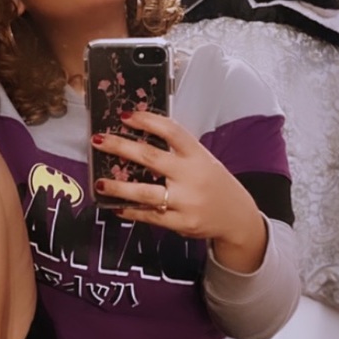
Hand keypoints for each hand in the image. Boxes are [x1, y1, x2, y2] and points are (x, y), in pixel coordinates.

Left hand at [91, 111, 267, 271]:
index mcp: (198, 155)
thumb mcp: (203, 160)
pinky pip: (150, 216)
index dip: (147, 120)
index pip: (172, 131)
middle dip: (121, 147)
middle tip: (99, 140)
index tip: (125, 115)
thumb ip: (178, 151)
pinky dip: (131, 211)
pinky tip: (116, 205)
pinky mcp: (182, 223)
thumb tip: (140, 135)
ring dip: (119, 187)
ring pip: (146, 192)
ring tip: (100, 182)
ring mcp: (186, 201)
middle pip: (151, 157)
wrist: (238, 218)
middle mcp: (192, 176)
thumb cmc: (215, 184)